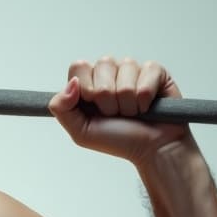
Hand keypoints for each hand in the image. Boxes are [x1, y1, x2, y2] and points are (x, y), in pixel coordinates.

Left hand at [48, 56, 191, 162]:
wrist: (151, 149)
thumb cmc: (118, 140)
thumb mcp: (80, 131)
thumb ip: (61, 108)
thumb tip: (72, 82)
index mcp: (89, 82)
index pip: (79, 66)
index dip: (87, 89)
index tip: (94, 107)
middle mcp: (109, 71)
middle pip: (102, 66)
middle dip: (108, 100)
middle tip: (116, 114)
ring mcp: (132, 69)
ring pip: (125, 73)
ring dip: (128, 102)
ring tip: (132, 113)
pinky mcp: (155, 71)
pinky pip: (146, 75)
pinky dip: (145, 99)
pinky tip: (146, 107)